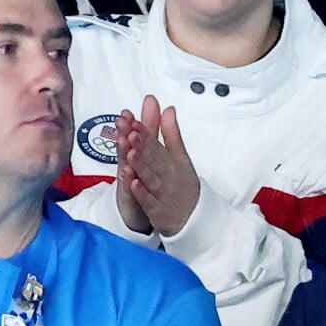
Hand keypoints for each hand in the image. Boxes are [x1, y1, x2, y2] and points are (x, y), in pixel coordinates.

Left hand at [120, 95, 199, 236]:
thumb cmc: (183, 184)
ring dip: (141, 165)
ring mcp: (161, 192)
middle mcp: (166, 174)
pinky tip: (134, 183)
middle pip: (153, 158)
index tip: (135, 122)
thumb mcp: (181, 156)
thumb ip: (171, 132)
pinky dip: (141, 192)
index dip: (145, 133)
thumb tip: (169, 109)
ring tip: (131, 152)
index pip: (156, 144)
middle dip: (143, 144)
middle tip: (132, 131)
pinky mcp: (156, 210)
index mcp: (170, 160)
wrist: (194, 217)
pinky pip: (148, 201)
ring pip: (150, 177)